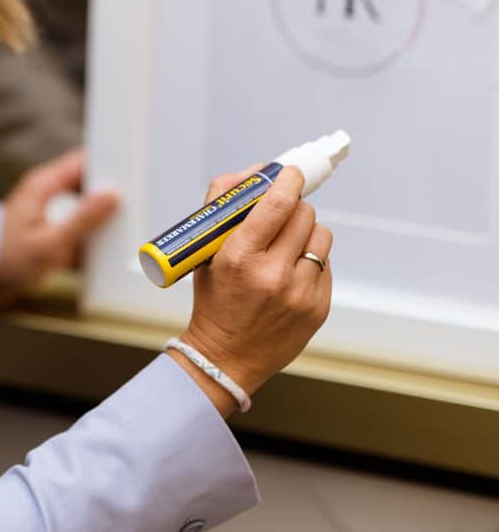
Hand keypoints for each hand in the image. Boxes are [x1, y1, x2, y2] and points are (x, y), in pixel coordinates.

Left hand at [0, 148, 119, 310]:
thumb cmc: (9, 261)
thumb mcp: (50, 243)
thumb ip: (82, 220)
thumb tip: (111, 196)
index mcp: (43, 185)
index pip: (82, 161)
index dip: (107, 164)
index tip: (132, 174)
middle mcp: (46, 191)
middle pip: (87, 181)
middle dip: (110, 191)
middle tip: (136, 202)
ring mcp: (49, 209)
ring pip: (85, 202)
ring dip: (102, 213)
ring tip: (126, 223)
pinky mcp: (51, 227)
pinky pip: (79, 220)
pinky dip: (92, 228)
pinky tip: (106, 241)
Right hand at [175, 166, 332, 403]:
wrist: (225, 358)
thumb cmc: (213, 300)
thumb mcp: (205, 250)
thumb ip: (224, 203)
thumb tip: (256, 172)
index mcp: (239, 257)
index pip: (277, 204)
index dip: (288, 181)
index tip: (290, 174)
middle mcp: (272, 275)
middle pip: (304, 215)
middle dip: (293, 207)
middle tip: (282, 214)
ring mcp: (299, 294)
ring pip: (321, 236)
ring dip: (306, 233)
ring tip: (288, 245)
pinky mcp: (318, 308)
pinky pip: (325, 263)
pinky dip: (311, 260)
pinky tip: (292, 271)